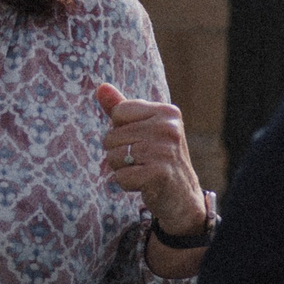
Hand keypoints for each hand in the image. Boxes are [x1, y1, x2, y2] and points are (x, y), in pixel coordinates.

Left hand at [97, 84, 209, 277]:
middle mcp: (169, 128)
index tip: (142, 141)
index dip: (121, 131)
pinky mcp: (158, 174)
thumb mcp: (145, 129)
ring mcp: (165, 151)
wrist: (183, 196)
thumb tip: (100, 87)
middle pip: (111, 137)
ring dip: (122, 170)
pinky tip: (143, 184)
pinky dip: (126, 184)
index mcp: (167, 112)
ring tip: (143, 171)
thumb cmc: (159, 159)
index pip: (118, 113)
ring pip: (113, 157)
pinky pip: (120, 177)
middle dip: (119, 153)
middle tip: (143, 161)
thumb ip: (122, 108)